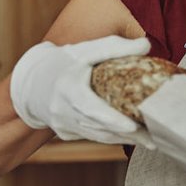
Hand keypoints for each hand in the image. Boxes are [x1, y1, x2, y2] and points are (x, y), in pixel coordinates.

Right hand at [9, 35, 153, 146]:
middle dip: (127, 135)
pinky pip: (92, 136)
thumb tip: (146, 45)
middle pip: (100, 128)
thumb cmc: (63, 62)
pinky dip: (111, 137)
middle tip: (153, 139)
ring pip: (98, 136)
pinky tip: (131, 137)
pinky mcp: (66, 133)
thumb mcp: (85, 50)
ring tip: (149, 141)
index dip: (112, 120)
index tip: (133, 127)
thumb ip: (114, 47)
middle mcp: (63, 111)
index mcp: (68, 90)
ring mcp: (63, 125)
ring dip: (123, 140)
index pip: (92, 109)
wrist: (32, 82)